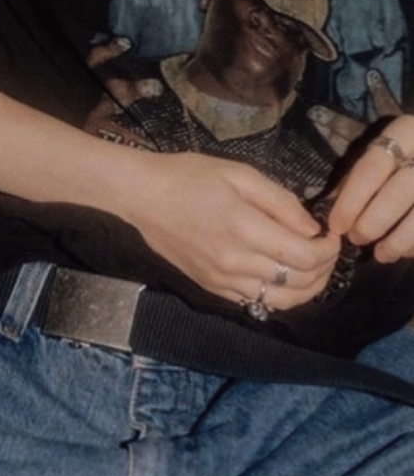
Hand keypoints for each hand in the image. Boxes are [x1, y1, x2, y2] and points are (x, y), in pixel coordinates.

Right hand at [121, 150, 339, 310]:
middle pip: (298, 283)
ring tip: (312, 269)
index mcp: (245, 228)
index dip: (328, 250)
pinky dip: (278, 295)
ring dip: (306, 288)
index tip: (332, 236)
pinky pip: (256, 302)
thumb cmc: (190, 176)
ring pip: (281, 301)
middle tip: (326, 251)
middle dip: (323, 270)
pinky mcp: (212, 288)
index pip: (304, 257)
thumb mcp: (239, 173)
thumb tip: (311, 228)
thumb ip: (280, 201)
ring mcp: (222, 281)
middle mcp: (236, 263)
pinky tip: (281, 277)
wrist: (144, 197)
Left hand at [328, 115, 413, 261]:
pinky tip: (405, 252)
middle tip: (356, 239)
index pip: (372, 166)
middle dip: (373, 221)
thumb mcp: (384, 152)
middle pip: (399, 191)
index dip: (351, 200)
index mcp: (407, 130)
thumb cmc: (405, 154)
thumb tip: (329, 208)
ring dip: (398, 241)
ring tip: (380, 255)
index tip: (336, 225)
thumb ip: (358, 177)